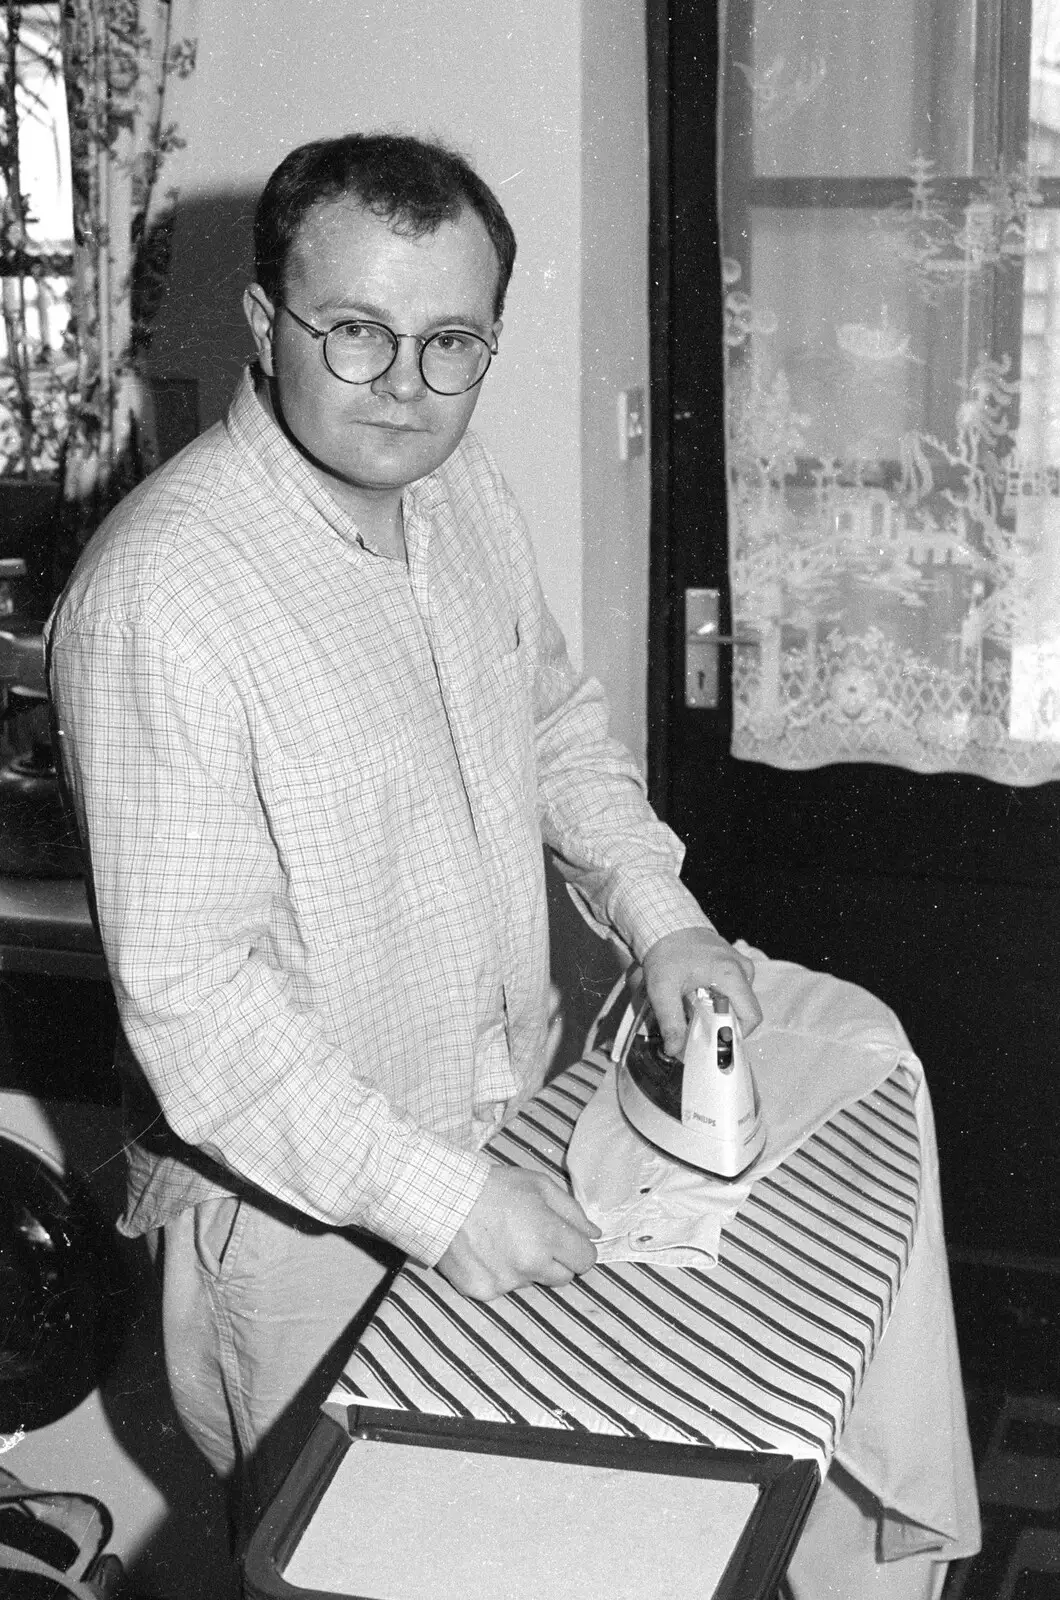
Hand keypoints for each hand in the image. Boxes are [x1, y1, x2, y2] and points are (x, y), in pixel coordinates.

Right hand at [436, 1166, 599, 1300]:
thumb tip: (594, 1234)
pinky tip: (486, 1252)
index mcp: (548, 1237)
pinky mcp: (483, 1292)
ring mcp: (506, 1283)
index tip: (567, 1239)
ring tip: (503, 1241)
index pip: (586, 1260)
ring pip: (533, 1282)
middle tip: (533, 1237)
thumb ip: (572, 1211)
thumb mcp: (539, 1185)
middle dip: (555, 1260)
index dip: (579, 1248)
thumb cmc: (494, 1187)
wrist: (442, 1200)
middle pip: (564, 1277)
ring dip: (527, 1268)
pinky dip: (500, 1274)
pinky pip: (505, 1289)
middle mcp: (530, 1265)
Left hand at [641, 926, 761, 1055]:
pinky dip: (720, 998)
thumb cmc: (666, 953)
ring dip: (721, 1010)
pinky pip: (735, 989)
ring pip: (739, 1000)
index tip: (715, 1040)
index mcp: (731, 974)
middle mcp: (742, 968)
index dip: (737, 1034)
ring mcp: (741, 964)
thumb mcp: (663, 990)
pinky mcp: (735, 963)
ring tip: (695, 1007)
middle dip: (724, 1024)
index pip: (752, 1016)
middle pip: (745, 1010)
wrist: (666, 924)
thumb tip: (675, 1051)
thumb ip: (670, 1022)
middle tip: (699, 1026)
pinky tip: (699, 995)